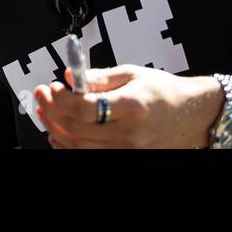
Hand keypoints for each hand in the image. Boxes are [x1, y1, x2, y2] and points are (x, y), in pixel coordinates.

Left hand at [34, 66, 222, 148]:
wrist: (191, 115)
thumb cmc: (163, 90)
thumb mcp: (131, 74)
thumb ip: (98, 77)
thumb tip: (68, 76)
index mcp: (131, 106)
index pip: (85, 108)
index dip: (62, 99)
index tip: (51, 87)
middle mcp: (129, 133)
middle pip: (77, 129)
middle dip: (52, 112)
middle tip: (40, 95)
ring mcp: (127, 150)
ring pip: (79, 147)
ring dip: (55, 129)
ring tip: (44, 112)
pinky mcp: (126, 157)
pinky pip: (89, 156)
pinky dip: (68, 147)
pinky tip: (58, 133)